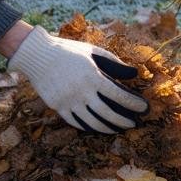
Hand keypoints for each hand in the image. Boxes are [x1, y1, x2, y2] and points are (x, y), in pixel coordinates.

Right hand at [7, 26, 148, 132]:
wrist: (36, 55)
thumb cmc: (69, 51)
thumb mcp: (93, 52)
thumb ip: (114, 63)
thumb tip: (134, 73)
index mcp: (92, 77)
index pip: (118, 95)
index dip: (133, 104)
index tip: (143, 108)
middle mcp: (81, 92)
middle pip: (107, 113)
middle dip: (123, 121)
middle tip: (134, 124)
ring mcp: (68, 101)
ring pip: (92, 122)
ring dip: (108, 128)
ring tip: (118, 129)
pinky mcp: (57, 107)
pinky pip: (76, 122)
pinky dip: (89, 127)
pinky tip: (98, 128)